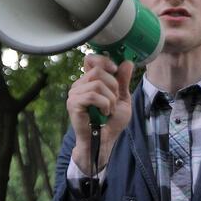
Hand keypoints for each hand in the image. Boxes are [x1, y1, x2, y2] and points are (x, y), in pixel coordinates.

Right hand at [66, 54, 133, 174]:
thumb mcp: (122, 98)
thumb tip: (127, 62)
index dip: (103, 60)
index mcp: (89, 81)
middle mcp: (79, 85)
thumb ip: (123, 81)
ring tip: (109, 110)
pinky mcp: (73, 104)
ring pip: (97, 84)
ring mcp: (74, 94)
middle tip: (113, 101)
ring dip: (110, 99)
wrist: (104, 141)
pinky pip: (93, 96)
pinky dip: (104, 104)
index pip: (91, 59)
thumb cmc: (111, 122)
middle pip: (98, 70)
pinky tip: (104, 113)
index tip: (115, 69)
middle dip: (113, 86)